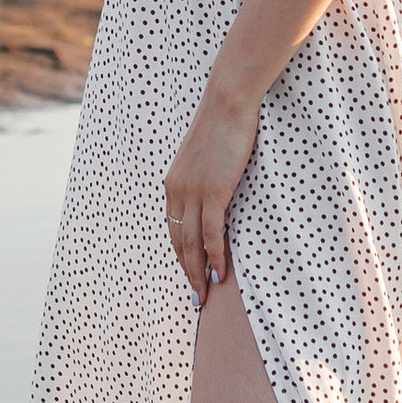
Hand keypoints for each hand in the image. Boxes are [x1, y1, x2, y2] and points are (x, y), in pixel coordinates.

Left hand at [166, 83, 260, 303]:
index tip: (190, 276)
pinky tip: (220, 273)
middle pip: (179, 242)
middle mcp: (178, 191)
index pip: (175, 230)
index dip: (182, 256)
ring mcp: (194, 192)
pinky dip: (215, 255)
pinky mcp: (213, 190)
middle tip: (196, 298)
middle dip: (187, 273)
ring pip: (192, 243)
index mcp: (173, 185)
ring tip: (206, 294)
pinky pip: (212, 232)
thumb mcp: (206, 158)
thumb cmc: (223, 127)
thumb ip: (204, 179)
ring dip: (199, 272)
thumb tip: (214, 195)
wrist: (228, 103)